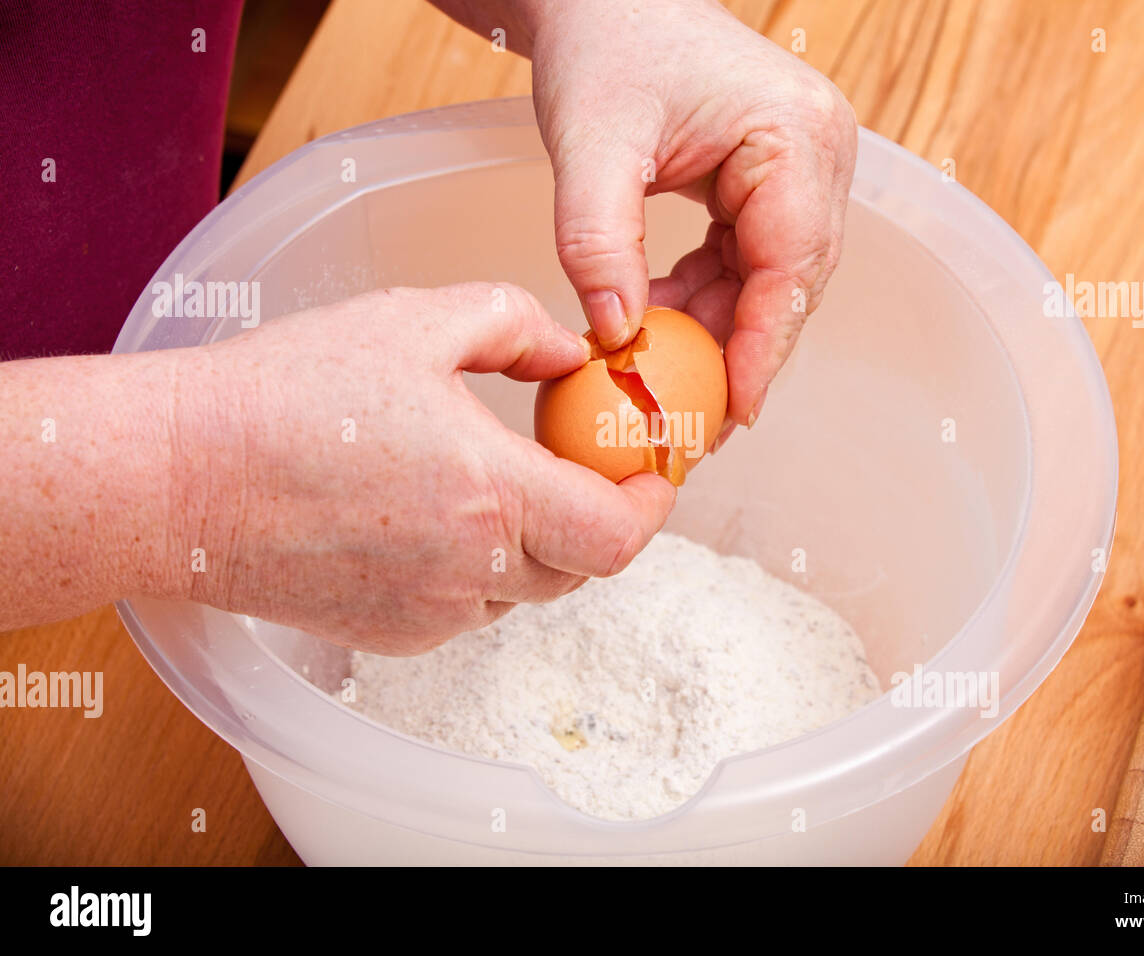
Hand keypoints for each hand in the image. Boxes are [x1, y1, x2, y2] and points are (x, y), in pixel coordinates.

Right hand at [169, 285, 675, 653]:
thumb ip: (517, 326)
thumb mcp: (415, 321)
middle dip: (596, 517)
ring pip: (526, 589)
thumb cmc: (284, 395)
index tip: (651, 471)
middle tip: (581, 464)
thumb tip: (573, 354)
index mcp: (492, 495)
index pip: (618, 536)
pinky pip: (470, 606)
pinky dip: (481, 566)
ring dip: (537, 541)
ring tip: (497, 480)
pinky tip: (435, 514)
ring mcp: (431, 613)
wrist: (176, 481)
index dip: (650, 507)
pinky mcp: (392, 634)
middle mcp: (471, 570)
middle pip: (582, 567)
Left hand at [528, 0, 857, 431]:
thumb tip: (613, 337)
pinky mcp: (769, 183)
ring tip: (663, 379)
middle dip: (739, 352)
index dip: (762, 347)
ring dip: (716, 330)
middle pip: (791, 283)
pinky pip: (746, 262)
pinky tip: (656, 323)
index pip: (792, 265)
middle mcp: (817, 153)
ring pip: (770, 281)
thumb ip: (597, 242)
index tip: (731, 411)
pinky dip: (704, 299)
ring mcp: (800, 169)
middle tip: (691, 420)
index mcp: (796, 135)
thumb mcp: (591, 145)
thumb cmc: (604, 46)